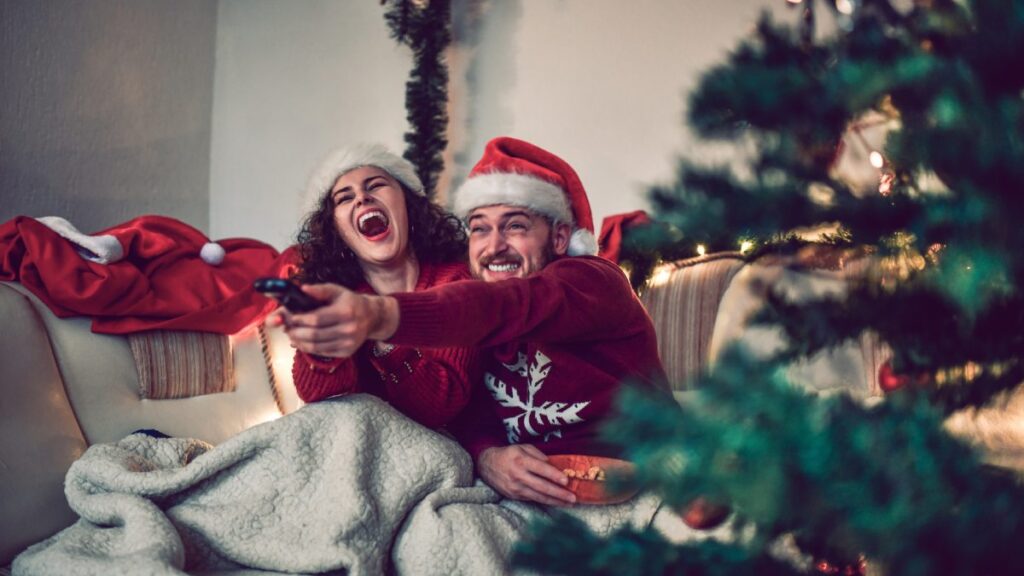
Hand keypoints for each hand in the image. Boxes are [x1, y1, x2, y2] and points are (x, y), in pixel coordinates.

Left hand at [275, 283, 398, 357]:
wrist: (371, 317)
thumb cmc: (350, 302)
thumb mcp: (337, 291)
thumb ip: (319, 290)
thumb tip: (301, 289)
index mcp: (346, 312)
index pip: (316, 319)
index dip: (299, 320)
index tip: (289, 317)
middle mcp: (349, 329)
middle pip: (314, 335)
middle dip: (296, 332)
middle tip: (287, 328)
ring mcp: (348, 343)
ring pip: (316, 346)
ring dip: (299, 342)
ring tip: (291, 335)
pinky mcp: (347, 352)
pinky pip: (322, 352)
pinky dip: (308, 348)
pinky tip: (301, 342)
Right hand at [476, 445, 575, 505]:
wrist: (487, 465)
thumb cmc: (509, 454)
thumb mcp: (522, 447)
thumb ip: (538, 455)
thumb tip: (552, 465)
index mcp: (521, 460)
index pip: (541, 469)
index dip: (554, 475)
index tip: (567, 481)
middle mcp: (518, 475)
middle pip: (542, 486)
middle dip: (559, 493)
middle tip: (572, 498)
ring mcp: (515, 487)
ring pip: (538, 496)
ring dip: (555, 501)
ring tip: (568, 503)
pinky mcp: (513, 495)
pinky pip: (532, 499)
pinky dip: (545, 501)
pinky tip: (555, 502)